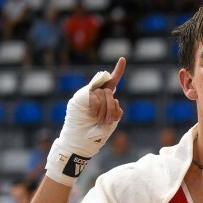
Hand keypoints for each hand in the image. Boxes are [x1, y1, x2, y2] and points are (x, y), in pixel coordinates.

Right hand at [45, 58, 126, 185]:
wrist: (80, 143)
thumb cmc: (95, 135)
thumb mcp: (109, 120)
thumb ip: (112, 106)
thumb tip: (112, 92)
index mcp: (103, 99)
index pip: (111, 82)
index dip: (118, 71)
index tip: (122, 59)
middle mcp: (94, 94)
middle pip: (111, 92)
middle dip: (112, 108)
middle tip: (107, 121)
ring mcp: (86, 95)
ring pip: (105, 94)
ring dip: (106, 110)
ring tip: (100, 121)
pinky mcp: (81, 97)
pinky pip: (95, 97)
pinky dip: (97, 108)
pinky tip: (92, 115)